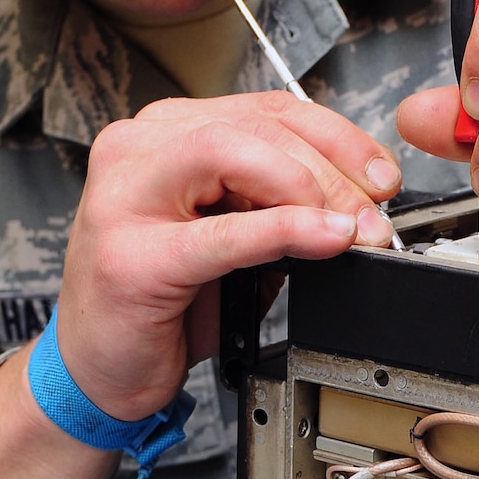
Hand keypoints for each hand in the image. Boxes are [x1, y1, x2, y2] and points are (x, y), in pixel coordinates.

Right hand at [0, 93, 400, 478]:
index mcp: (165, 135)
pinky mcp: (129, 256)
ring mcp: (123, 198)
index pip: (268, 108)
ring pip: (233, 152)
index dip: (338, 137)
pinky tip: (322, 239)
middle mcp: (137, 150)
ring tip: (348, 227)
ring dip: (308, 189)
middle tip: (373, 216)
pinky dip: (282, 231)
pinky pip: (222, 232)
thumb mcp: (233, 238)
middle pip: (258, 125)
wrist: (97, 370)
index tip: (381, 176)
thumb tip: (358, 202)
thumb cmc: (159, 302)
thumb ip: (280, 206)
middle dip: (333, 169)